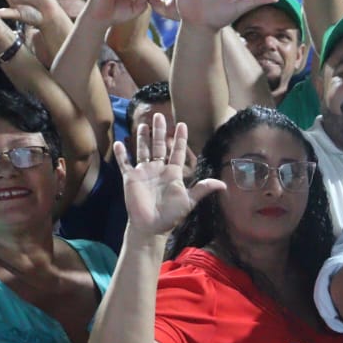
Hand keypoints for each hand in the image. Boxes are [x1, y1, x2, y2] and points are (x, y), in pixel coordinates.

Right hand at [113, 114, 223, 236]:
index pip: (176, 151)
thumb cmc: (171, 215)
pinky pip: (125, 163)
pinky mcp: (130, 178)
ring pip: (142, 150)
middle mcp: (158, 169)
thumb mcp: (189, 201)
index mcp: (172, 173)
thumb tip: (224, 185)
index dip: (179, 139)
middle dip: (159, 131)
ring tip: (143, 124)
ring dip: (142, 138)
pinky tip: (118, 142)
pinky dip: (121, 154)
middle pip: (158, 146)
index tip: (182, 124)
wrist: (151, 226)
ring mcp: (144, 172)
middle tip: (159, 115)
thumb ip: (203, 189)